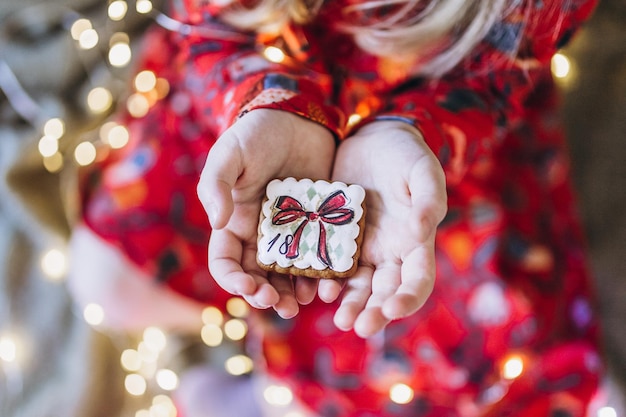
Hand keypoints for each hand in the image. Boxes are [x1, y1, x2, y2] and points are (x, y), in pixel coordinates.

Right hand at [197, 109, 335, 317]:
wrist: (298, 118)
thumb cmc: (257, 133)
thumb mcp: (230, 153)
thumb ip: (216, 185)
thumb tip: (217, 223)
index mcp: (236, 223)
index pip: (226, 262)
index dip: (233, 281)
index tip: (248, 288)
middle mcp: (263, 234)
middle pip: (259, 277)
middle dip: (268, 296)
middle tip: (283, 307)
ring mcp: (293, 233)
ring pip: (290, 274)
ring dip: (296, 292)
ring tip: (308, 301)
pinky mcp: (320, 226)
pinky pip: (321, 255)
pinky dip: (325, 271)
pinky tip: (332, 280)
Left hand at [328, 120, 446, 337]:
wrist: (372, 138)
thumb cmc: (405, 154)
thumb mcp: (422, 171)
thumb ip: (428, 199)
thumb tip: (421, 231)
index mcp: (415, 243)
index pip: (417, 281)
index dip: (408, 298)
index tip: (393, 310)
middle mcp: (388, 253)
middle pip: (384, 292)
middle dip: (374, 312)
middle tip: (359, 327)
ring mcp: (361, 248)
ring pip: (357, 285)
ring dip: (350, 304)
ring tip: (339, 320)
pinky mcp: (335, 237)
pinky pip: (329, 264)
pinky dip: (324, 279)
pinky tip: (315, 288)